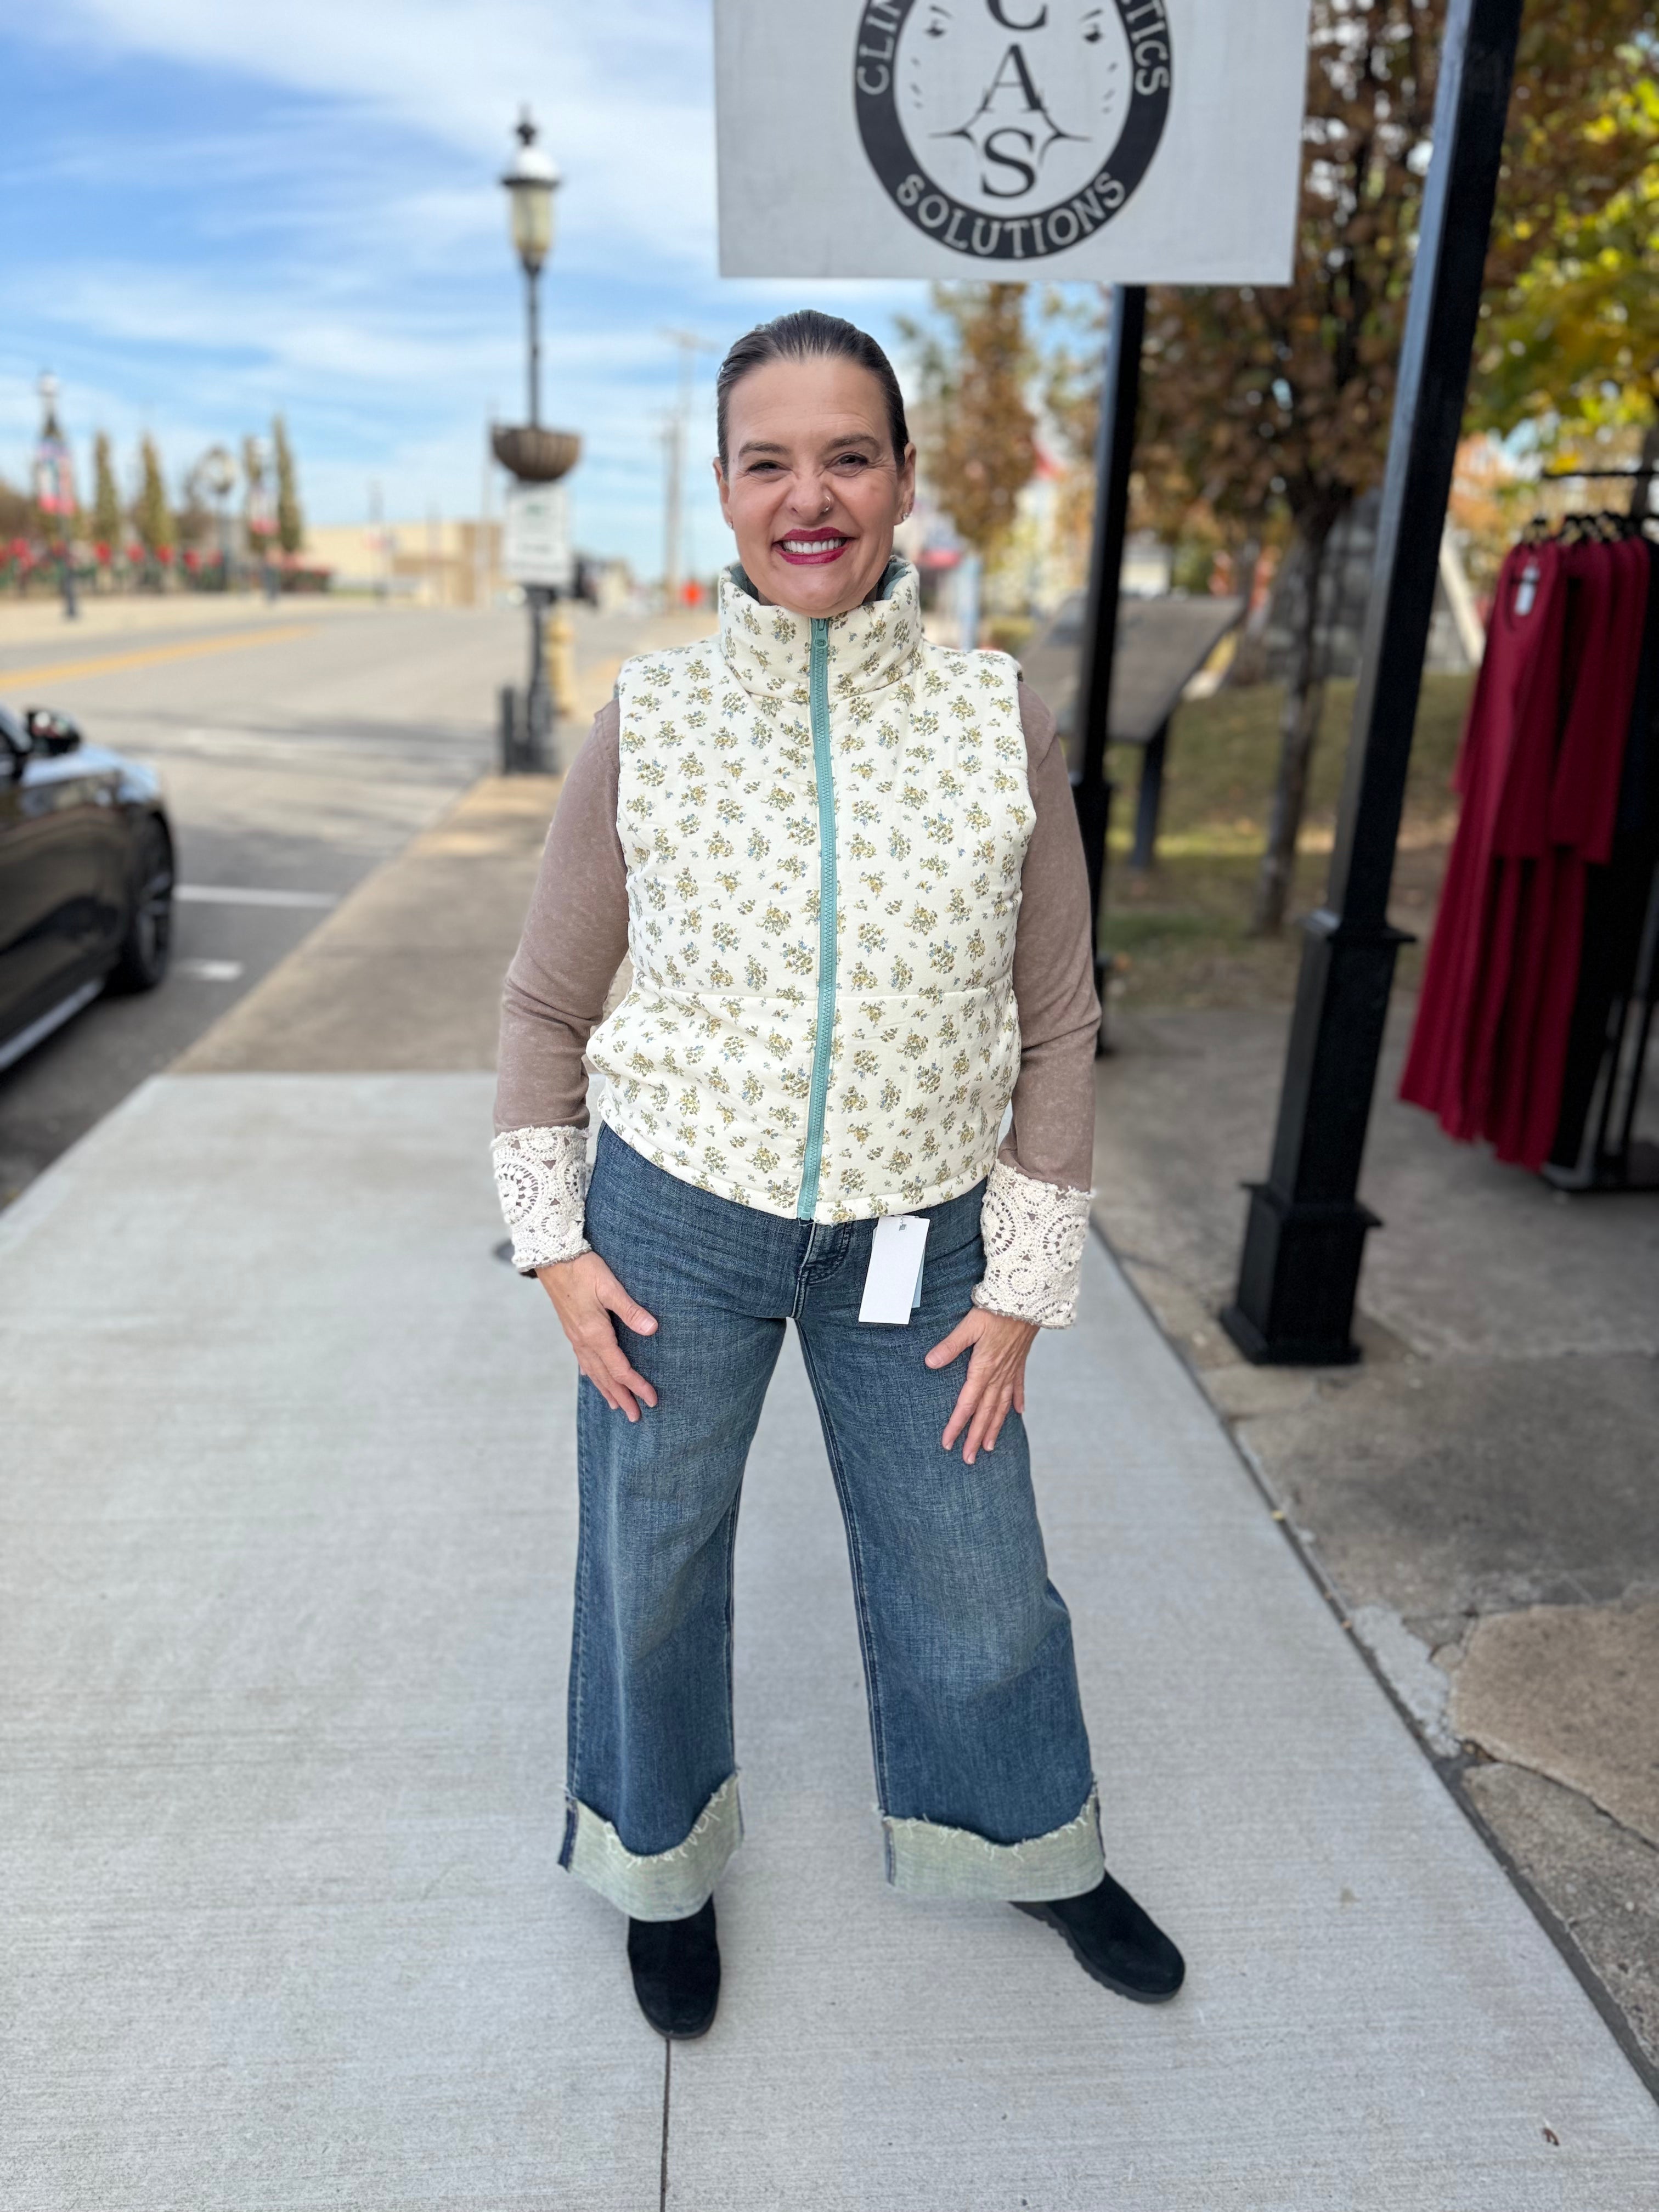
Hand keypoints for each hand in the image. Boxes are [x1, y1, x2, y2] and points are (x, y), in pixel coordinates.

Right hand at [537, 1251, 658, 1420]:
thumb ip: (630, 1310)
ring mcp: (575, 1336)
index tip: (652, 1400)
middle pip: (606, 1377)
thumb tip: (652, 1330)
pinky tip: (591, 1377)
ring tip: (616, 1406)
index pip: (620, 1369)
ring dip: (606, 1390)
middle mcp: (583, 1341)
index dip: (637, 1386)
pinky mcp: (571, 1329)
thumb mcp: (609, 1286)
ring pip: (593, 1371)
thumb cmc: (583, 1269)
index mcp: (595, 1334)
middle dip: (622, 1398)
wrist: (552, 1257)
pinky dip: (591, 1373)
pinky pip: (582, 1359)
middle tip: (636, 1417)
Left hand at [924, 1305, 1038, 1464]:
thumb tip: (930, 1363)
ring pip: (1002, 1406)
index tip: (948, 1443)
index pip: (967, 1404)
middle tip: (968, 1459)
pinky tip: (1018, 1414)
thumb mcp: (969, 1325)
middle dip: (975, 1437)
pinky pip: (1018, 1387)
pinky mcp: (1019, 1362)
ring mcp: (1011, 1370)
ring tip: (988, 1447)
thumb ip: (950, 1346)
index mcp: (983, 1369)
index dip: (957, 1425)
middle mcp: (998, 1375)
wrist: (1028, 1299)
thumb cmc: (996, 1310)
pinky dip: (1016, 1402)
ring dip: (994, 1428)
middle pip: (985, 1413)